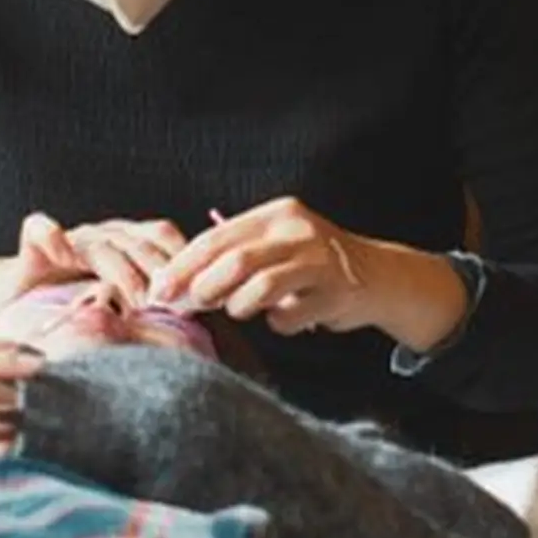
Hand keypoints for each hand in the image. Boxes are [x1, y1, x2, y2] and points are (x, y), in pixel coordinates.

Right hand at [10, 210, 190, 308]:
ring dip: (120, 269)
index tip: (199, 291)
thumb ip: (151, 314)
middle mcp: (103, 236)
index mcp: (129, 244)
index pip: (162, 237)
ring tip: (137, 299)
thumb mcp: (119, 314)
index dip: (181, 260)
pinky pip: (40, 230)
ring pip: (100, 243)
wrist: (15, 305)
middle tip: (172, 304)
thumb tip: (196, 333)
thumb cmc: (73, 314)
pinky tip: (61, 254)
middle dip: (158, 271)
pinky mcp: (33, 246)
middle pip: (138, 241)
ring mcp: (70, 238)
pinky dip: (51, 236)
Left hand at [143, 198, 468, 349]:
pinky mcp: (336, 292)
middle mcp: (298, 231)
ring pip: (261, 286)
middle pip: (235, 260)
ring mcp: (320, 261)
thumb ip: (234, 255)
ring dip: (238, 306)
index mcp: (277, 214)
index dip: (183, 265)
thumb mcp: (276, 244)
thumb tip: (175, 283)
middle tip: (186, 306)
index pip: (217, 237)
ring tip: (238, 311)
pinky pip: (290, 315)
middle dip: (202, 288)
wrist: (378, 276)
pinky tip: (283, 320)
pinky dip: (278, 324)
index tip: (160, 288)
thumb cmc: (312, 264)